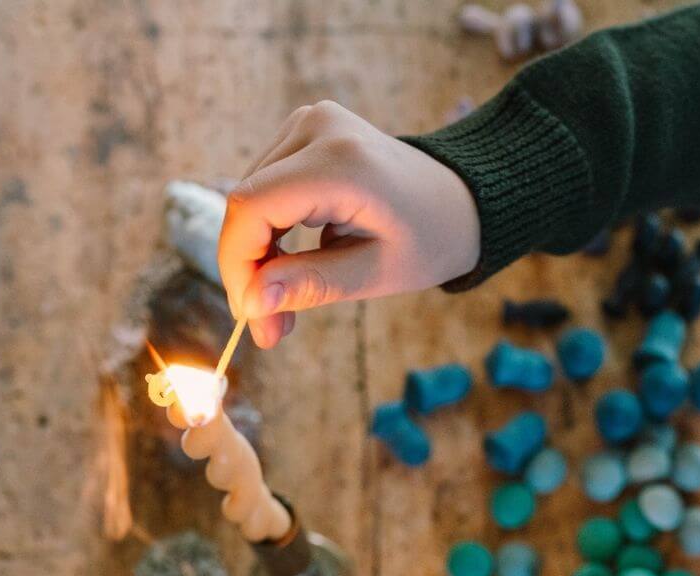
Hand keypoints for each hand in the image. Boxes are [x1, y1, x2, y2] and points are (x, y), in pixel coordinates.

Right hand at [218, 101, 481, 347]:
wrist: (461, 201)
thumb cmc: (430, 239)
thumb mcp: (376, 274)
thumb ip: (312, 284)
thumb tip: (251, 302)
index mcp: (341, 162)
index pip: (252, 206)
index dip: (238, 263)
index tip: (250, 316)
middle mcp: (317, 128)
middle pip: (245, 201)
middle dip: (248, 270)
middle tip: (269, 329)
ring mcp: (309, 122)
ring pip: (249, 198)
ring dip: (256, 257)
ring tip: (283, 308)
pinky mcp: (306, 133)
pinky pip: (266, 188)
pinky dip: (269, 234)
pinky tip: (289, 270)